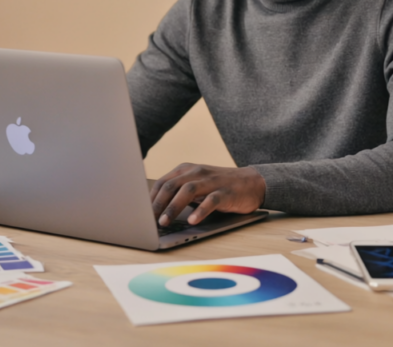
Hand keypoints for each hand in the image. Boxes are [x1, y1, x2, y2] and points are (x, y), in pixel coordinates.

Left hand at [150, 163, 265, 226]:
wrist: (252, 183)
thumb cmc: (220, 187)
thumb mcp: (197, 186)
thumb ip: (179, 193)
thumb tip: (156, 212)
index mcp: (187, 170)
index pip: (162, 182)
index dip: (150, 198)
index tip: (140, 214)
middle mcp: (197, 172)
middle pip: (172, 185)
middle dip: (158, 204)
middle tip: (148, 220)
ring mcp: (212, 181)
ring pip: (188, 190)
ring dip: (173, 207)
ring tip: (164, 222)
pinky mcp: (226, 192)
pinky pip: (211, 200)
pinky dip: (200, 211)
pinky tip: (192, 221)